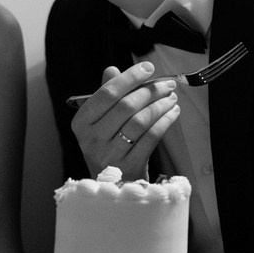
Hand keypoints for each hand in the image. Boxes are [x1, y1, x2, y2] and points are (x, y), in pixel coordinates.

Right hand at [70, 62, 180, 177]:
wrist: (112, 184)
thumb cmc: (107, 145)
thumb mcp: (99, 121)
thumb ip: (105, 94)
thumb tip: (112, 70)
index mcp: (81, 123)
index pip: (106, 94)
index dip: (129, 78)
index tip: (147, 68)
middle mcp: (92, 139)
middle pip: (125, 106)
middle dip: (150, 91)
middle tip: (167, 84)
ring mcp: (110, 154)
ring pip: (140, 121)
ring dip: (160, 105)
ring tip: (171, 97)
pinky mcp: (129, 165)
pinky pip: (151, 137)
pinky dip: (165, 121)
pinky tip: (172, 113)